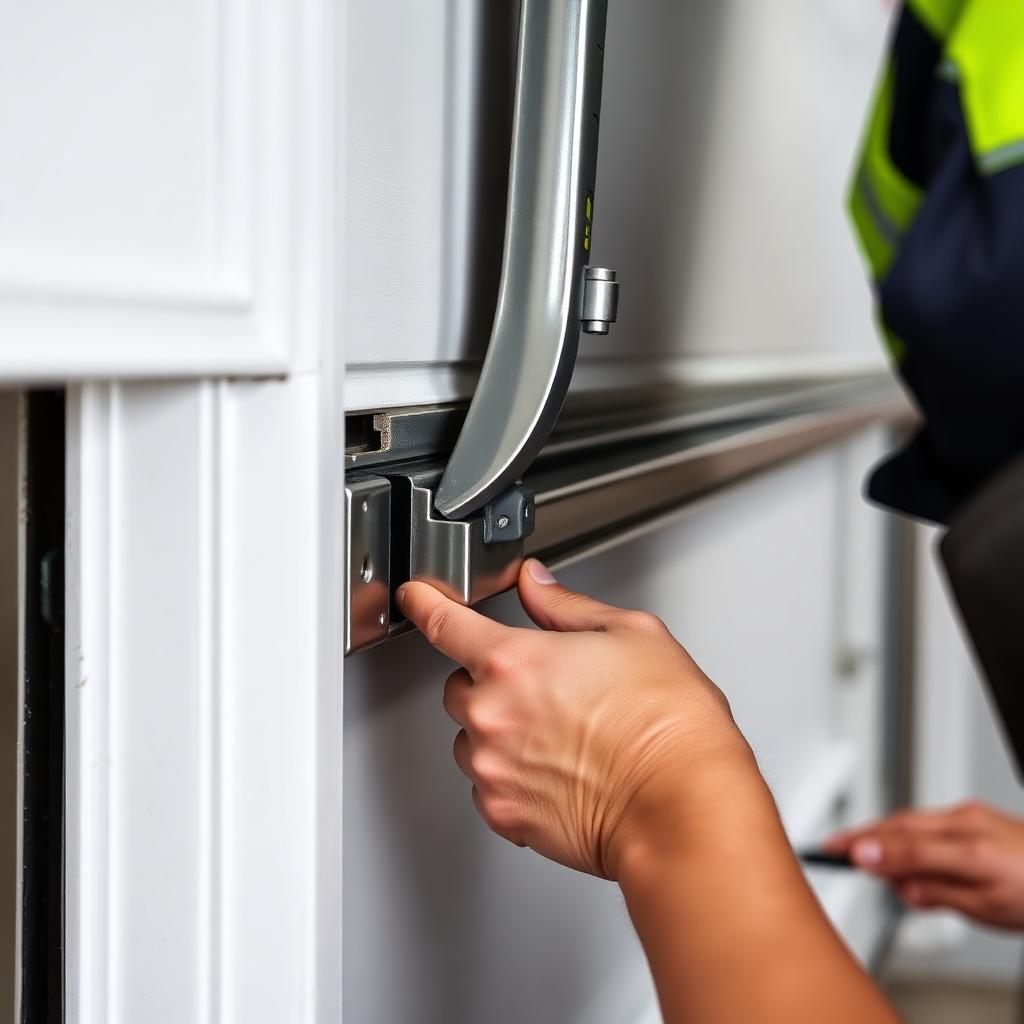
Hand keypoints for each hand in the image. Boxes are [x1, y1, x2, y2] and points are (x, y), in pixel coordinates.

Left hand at [396, 559, 752, 879]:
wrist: (685, 805)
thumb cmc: (669, 725)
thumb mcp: (630, 634)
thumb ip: (567, 606)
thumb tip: (537, 584)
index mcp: (516, 660)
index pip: (445, 623)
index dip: (425, 604)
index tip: (416, 599)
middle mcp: (493, 714)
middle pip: (458, 686)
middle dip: (489, 680)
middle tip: (542, 688)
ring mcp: (493, 769)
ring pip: (470, 739)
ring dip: (496, 731)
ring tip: (558, 735)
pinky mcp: (504, 815)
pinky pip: (486, 786)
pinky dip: (509, 776)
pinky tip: (556, 770)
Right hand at [826, 801, 1023, 929]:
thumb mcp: (986, 908)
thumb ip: (937, 893)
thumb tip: (898, 884)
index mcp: (971, 849)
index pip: (903, 846)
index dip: (866, 849)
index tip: (836, 853)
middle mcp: (967, 824)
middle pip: (900, 826)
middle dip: (865, 836)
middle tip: (835, 848)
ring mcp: (970, 816)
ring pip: (911, 820)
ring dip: (883, 835)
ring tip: (865, 857)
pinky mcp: (974, 815)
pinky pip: (926, 820)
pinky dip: (904, 832)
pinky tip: (898, 847)